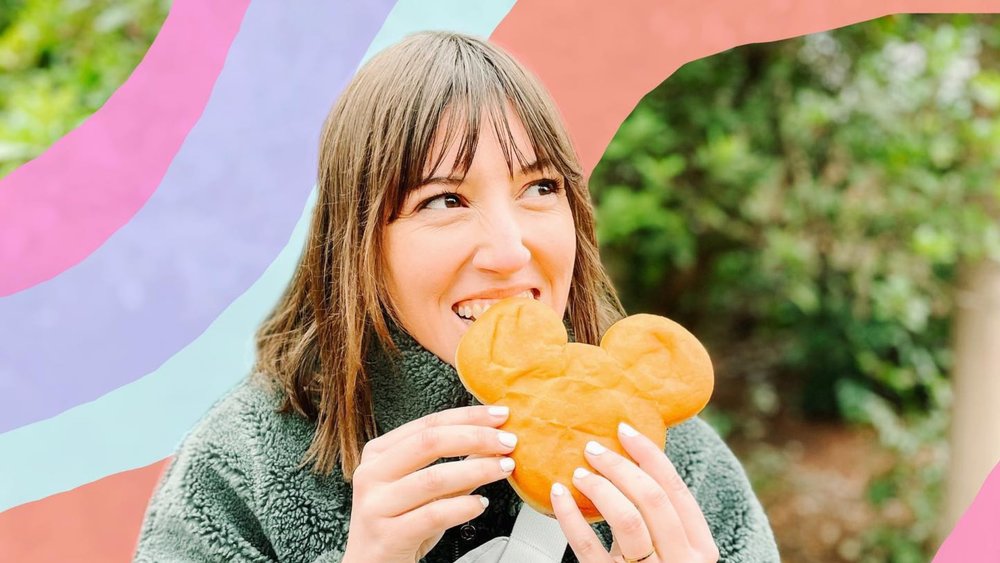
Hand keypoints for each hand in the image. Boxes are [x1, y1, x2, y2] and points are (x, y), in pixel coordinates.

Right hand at [342, 405, 517, 562]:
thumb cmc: (398, 526)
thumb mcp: (425, 491)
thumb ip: (455, 466)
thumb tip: (492, 442)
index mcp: (379, 454)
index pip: (428, 423)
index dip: (468, 416)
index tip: (500, 415)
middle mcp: (372, 474)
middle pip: (429, 442)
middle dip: (475, 437)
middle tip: (508, 442)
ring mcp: (376, 505)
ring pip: (433, 478)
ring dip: (477, 470)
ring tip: (503, 469)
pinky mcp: (387, 535)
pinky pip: (433, 515)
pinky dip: (463, 507)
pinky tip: (480, 504)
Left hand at [549, 422, 719, 562]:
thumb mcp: (671, 550)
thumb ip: (661, 518)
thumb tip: (632, 460)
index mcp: (700, 548)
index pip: (676, 489)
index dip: (649, 454)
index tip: (625, 431)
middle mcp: (681, 562)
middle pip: (651, 499)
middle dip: (619, 466)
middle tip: (593, 449)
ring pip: (627, 519)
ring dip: (599, 487)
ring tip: (579, 474)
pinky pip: (588, 547)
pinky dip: (569, 517)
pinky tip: (558, 498)